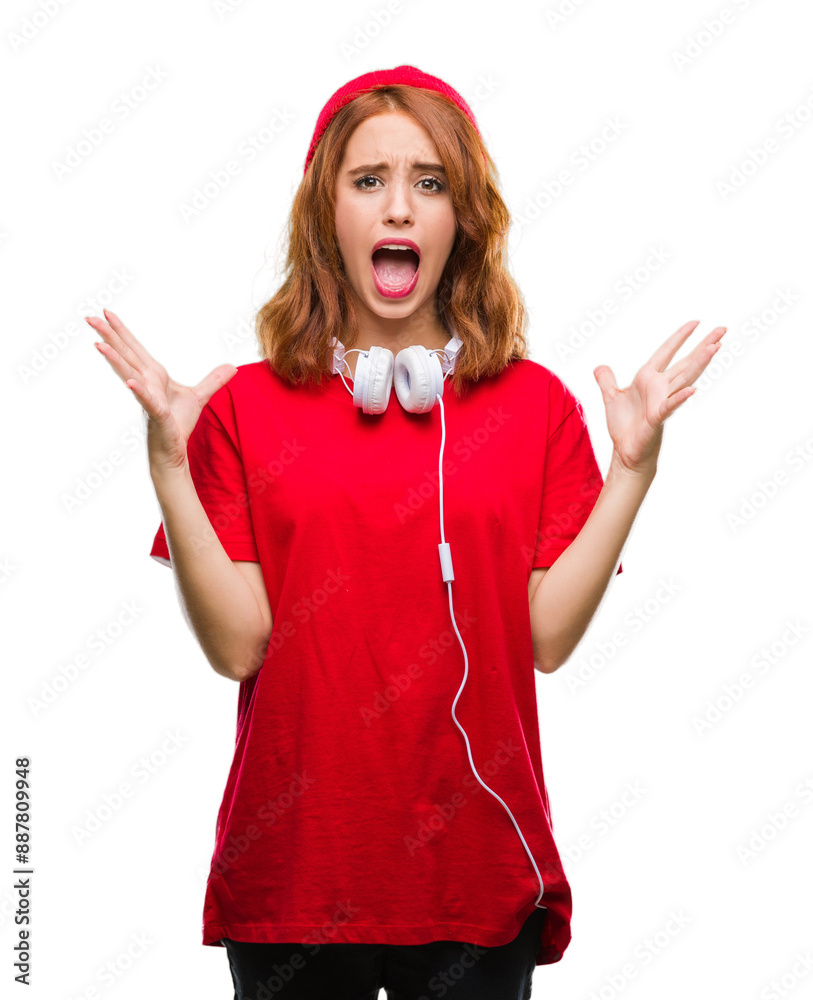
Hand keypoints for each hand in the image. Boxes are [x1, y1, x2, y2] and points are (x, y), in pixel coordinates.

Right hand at [86, 309, 237, 474]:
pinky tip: (130, 382)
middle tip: (90, 317)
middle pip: (126, 355)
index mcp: (154, 375)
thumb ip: (214, 380)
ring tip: (99, 344)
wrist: (174, 451)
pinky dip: (140, 391)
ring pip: (129, 374)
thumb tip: (233, 366)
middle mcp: (146, 383)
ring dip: (115, 360)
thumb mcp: (199, 396)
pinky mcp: (157, 415)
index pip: (135, 348)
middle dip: (109, 336)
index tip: (107, 312)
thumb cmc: (178, 424)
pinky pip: (148, 401)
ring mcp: (148, 398)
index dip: (122, 331)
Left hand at [593, 320, 726, 474]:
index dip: (679, 337)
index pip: (666, 352)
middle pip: (686, 362)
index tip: (696, 322)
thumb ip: (606, 381)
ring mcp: (662, 401)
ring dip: (699, 363)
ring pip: (684, 378)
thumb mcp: (611, 397)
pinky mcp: (657, 417)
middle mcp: (659, 387)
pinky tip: (692, 391)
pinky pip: (670, 406)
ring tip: (715, 346)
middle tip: (723, 328)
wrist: (625, 451)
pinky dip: (680, 398)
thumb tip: (600, 367)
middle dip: (704, 345)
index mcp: (648, 378)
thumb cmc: (624, 426)